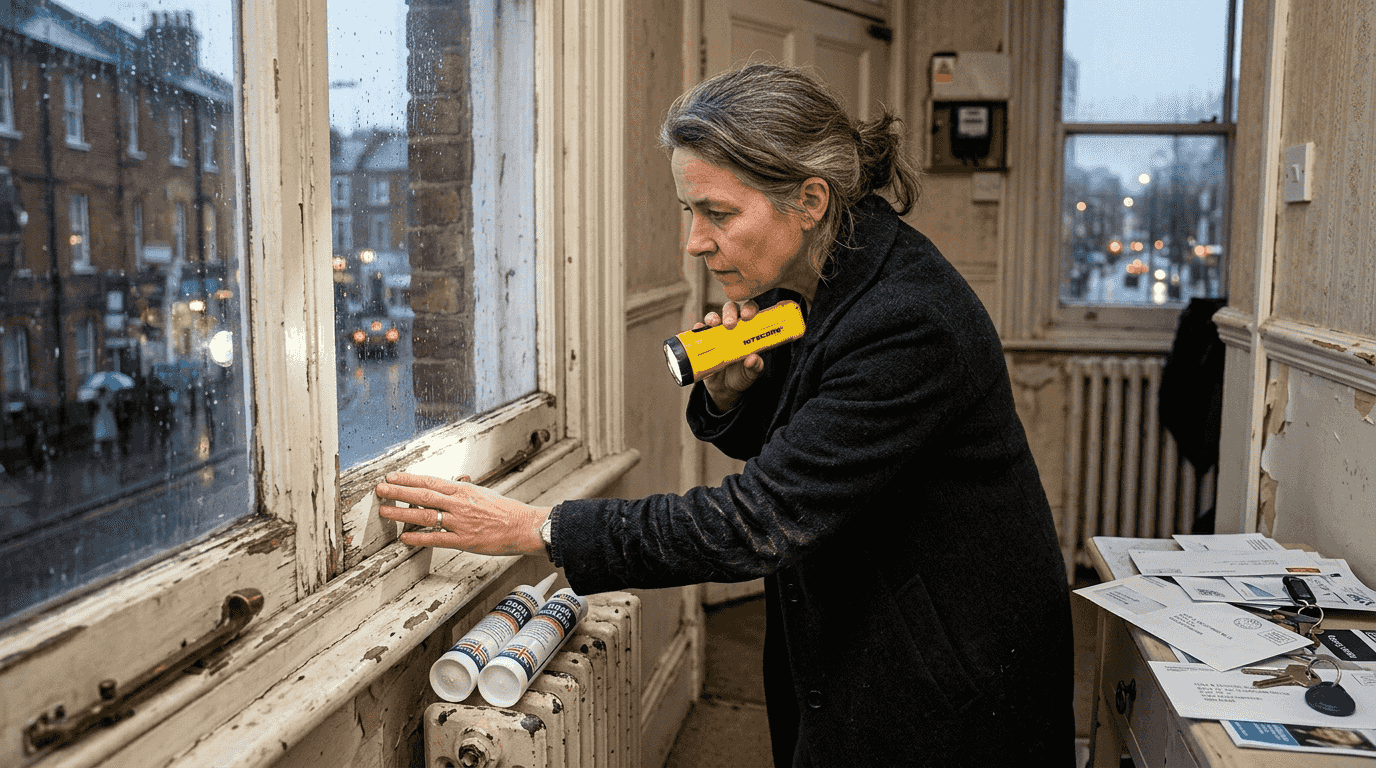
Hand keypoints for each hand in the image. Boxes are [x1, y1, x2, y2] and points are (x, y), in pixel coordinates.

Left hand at [375, 472, 549, 556]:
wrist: (524, 526)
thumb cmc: (505, 510)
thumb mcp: (482, 494)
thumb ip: (461, 493)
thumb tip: (445, 489)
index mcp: (463, 490)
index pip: (429, 481)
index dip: (408, 478)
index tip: (392, 477)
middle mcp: (459, 504)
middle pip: (422, 495)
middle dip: (398, 492)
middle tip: (380, 490)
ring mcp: (460, 522)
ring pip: (425, 516)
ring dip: (402, 513)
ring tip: (385, 511)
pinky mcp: (463, 540)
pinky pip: (436, 539)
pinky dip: (419, 538)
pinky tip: (405, 538)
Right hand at [698, 300, 763, 410]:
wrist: (723, 388)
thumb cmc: (740, 375)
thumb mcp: (751, 373)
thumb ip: (755, 367)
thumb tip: (753, 359)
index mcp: (747, 332)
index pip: (750, 313)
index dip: (749, 309)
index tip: (748, 315)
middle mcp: (732, 329)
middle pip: (731, 310)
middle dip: (730, 312)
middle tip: (730, 323)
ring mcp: (717, 334)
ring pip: (714, 318)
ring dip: (713, 317)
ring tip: (714, 323)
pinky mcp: (703, 342)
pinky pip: (699, 331)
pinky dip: (698, 328)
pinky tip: (698, 329)